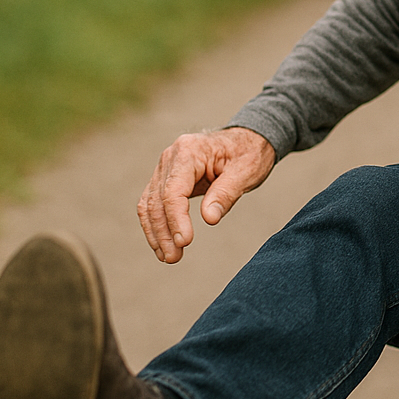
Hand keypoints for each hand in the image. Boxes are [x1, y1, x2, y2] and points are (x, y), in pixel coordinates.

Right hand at [137, 127, 275, 262]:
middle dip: (163, 232)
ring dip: (156, 232)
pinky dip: (156, 224)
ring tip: (168, 257)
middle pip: (157, 200)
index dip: (176, 219)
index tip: (185, 242)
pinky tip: (163, 244)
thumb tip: (209, 219)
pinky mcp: (166, 178)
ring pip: (149, 204)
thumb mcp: (246, 171)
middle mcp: (171, 157)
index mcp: (189, 151)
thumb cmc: (248, 153)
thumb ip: (226, 193)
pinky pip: (153, 203)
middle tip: (174, 258)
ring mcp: (165, 167)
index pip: (173, 190)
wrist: (247, 140)